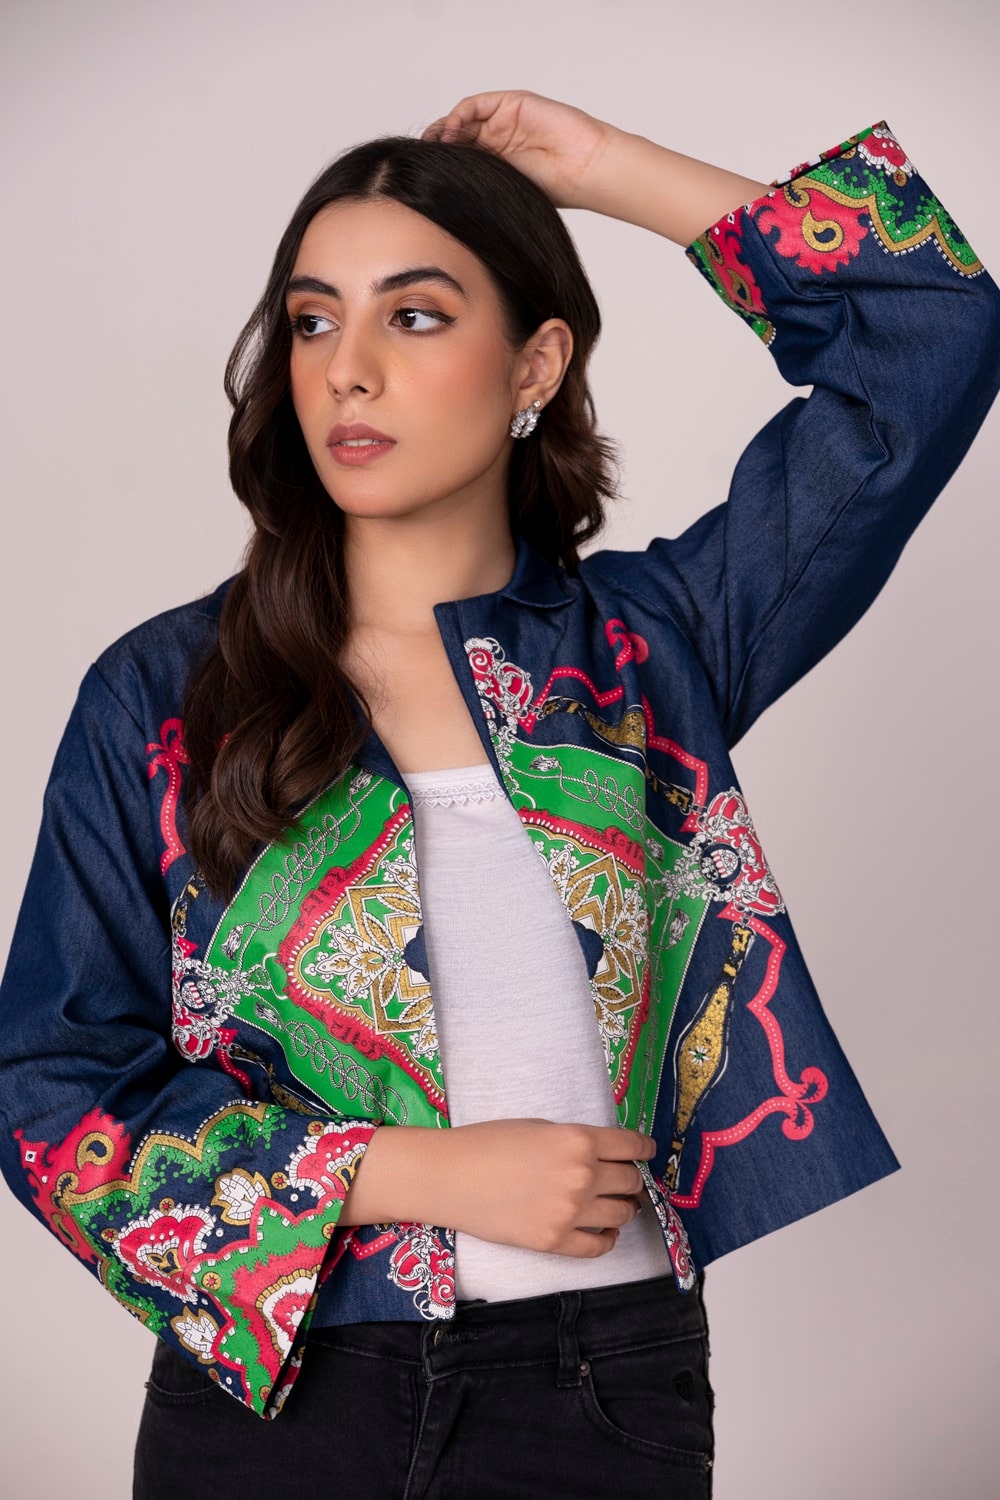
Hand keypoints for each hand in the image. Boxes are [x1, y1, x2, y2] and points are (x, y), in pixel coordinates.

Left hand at [421, 90, 617, 209]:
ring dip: (444, 131)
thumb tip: (441, 202)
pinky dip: (458, 116)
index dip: (440, 164)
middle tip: (422, 160)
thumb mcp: (505, 190)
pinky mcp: (510, 104)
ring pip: (462, 120)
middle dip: (437, 147)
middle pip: (456, 137)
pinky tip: (451, 133)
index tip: (424, 177)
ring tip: (435, 147)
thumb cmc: (555, 188)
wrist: (583, 168)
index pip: (460, 159)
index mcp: (496, 164)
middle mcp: (497, 140)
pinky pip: (475, 106)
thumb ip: (478, 185)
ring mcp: (503, 121)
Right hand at [440, 1117, 655, 1257]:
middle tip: (625, 1178)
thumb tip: (608, 1156)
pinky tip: (604, 1230)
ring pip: (622, 1214)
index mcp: (579, 1140)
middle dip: (632, 1178)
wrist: (451, 1176)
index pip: (632, 1147)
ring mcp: (570, 1212)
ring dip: (624, 1207)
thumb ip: (578, 1142)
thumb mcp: (541, 1128)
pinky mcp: (555, 1242)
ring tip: (617, 1204)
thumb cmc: (490, 1142)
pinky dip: (608, 1237)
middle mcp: (582, 1176)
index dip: (644, 1149)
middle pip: (630, 1181)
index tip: (647, 1152)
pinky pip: (600, 1245)